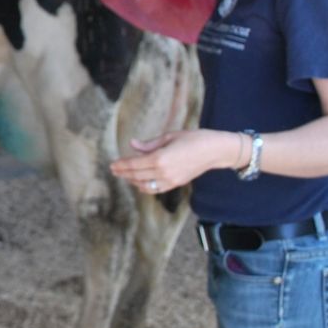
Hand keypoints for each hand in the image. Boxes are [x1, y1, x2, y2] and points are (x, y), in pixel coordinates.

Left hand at [110, 129, 231, 194]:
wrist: (214, 150)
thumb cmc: (193, 139)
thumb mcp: (169, 137)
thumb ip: (149, 144)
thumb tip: (133, 144)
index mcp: (160, 158)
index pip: (134, 164)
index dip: (121, 165)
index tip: (112, 164)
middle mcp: (163, 172)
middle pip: (136, 175)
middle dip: (123, 173)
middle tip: (114, 170)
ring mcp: (170, 181)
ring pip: (144, 185)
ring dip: (132, 180)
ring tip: (125, 175)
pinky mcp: (176, 184)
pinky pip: (155, 189)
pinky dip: (144, 187)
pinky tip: (139, 181)